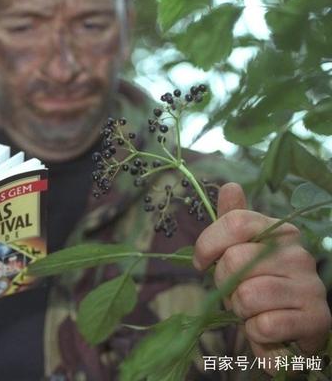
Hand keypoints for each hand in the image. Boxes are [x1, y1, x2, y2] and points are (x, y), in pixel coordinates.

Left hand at [193, 183, 330, 360]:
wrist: (296, 328)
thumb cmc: (262, 285)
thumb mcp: (243, 251)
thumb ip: (233, 222)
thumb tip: (230, 186)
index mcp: (280, 232)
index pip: (234, 222)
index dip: (207, 244)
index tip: (201, 262)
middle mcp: (298, 254)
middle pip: (233, 260)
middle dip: (224, 284)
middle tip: (236, 293)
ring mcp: (310, 285)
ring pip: (248, 295)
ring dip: (241, 311)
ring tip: (254, 311)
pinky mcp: (317, 318)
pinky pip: (264, 326)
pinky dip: (256, 333)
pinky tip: (268, 329)